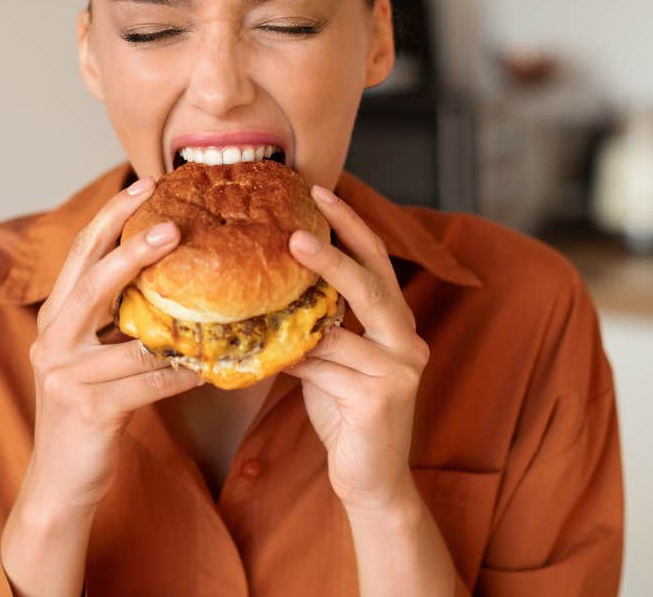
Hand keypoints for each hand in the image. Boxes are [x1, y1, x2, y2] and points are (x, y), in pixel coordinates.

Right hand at [21, 176, 201, 514]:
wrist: (60, 479)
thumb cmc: (87, 407)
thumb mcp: (90, 354)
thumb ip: (115, 318)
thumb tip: (170, 278)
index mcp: (55, 317)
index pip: (79, 254)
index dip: (110, 217)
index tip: (144, 184)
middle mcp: (52, 340)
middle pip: (91, 282)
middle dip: (131, 250)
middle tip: (173, 225)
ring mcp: (65, 377)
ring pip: (129, 340)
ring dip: (178, 325)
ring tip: (218, 302)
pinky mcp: (88, 411)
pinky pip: (148, 384)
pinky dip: (183, 374)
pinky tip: (212, 366)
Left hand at [285, 184, 429, 513]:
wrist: (371, 480)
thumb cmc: (347, 414)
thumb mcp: (332, 362)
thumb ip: (315, 327)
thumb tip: (267, 293)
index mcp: (397, 324)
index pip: (377, 263)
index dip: (351, 225)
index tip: (320, 192)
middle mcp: (407, 341)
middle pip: (371, 285)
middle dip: (333, 253)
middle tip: (294, 232)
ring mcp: (400, 370)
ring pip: (336, 330)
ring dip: (296, 316)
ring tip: (263, 297)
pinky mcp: (381, 398)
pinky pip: (323, 367)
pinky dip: (292, 359)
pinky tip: (268, 356)